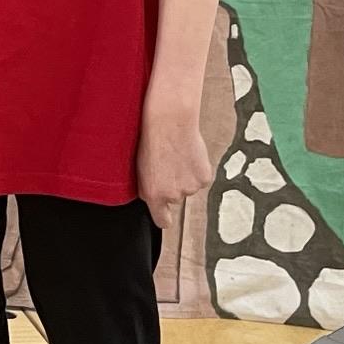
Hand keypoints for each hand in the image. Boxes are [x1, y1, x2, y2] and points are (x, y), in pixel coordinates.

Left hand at [136, 100, 212, 229]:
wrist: (169, 122)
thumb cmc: (150, 140)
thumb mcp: (139, 168)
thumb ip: (149, 187)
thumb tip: (154, 195)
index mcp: (153, 195)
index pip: (162, 221)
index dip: (163, 217)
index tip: (164, 214)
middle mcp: (173, 196)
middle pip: (175, 198)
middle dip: (172, 186)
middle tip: (167, 165)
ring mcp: (190, 188)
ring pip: (188, 187)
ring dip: (185, 176)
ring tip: (176, 156)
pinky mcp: (204, 178)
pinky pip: (200, 178)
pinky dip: (196, 169)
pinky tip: (187, 155)